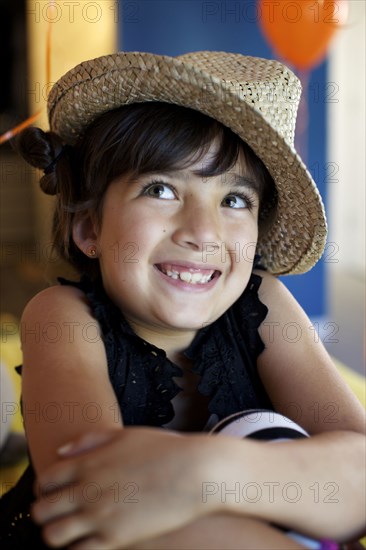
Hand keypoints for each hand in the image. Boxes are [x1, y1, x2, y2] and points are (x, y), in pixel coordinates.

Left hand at [32, 427, 215, 548]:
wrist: (194, 472)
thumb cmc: (163, 450)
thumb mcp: (125, 435)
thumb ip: (90, 440)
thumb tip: (61, 451)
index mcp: (88, 463)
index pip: (45, 481)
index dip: (45, 489)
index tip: (57, 491)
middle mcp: (87, 489)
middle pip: (41, 510)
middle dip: (46, 512)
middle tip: (62, 513)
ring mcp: (100, 515)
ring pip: (52, 536)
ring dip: (57, 533)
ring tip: (73, 529)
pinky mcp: (115, 538)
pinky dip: (78, 548)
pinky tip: (92, 539)